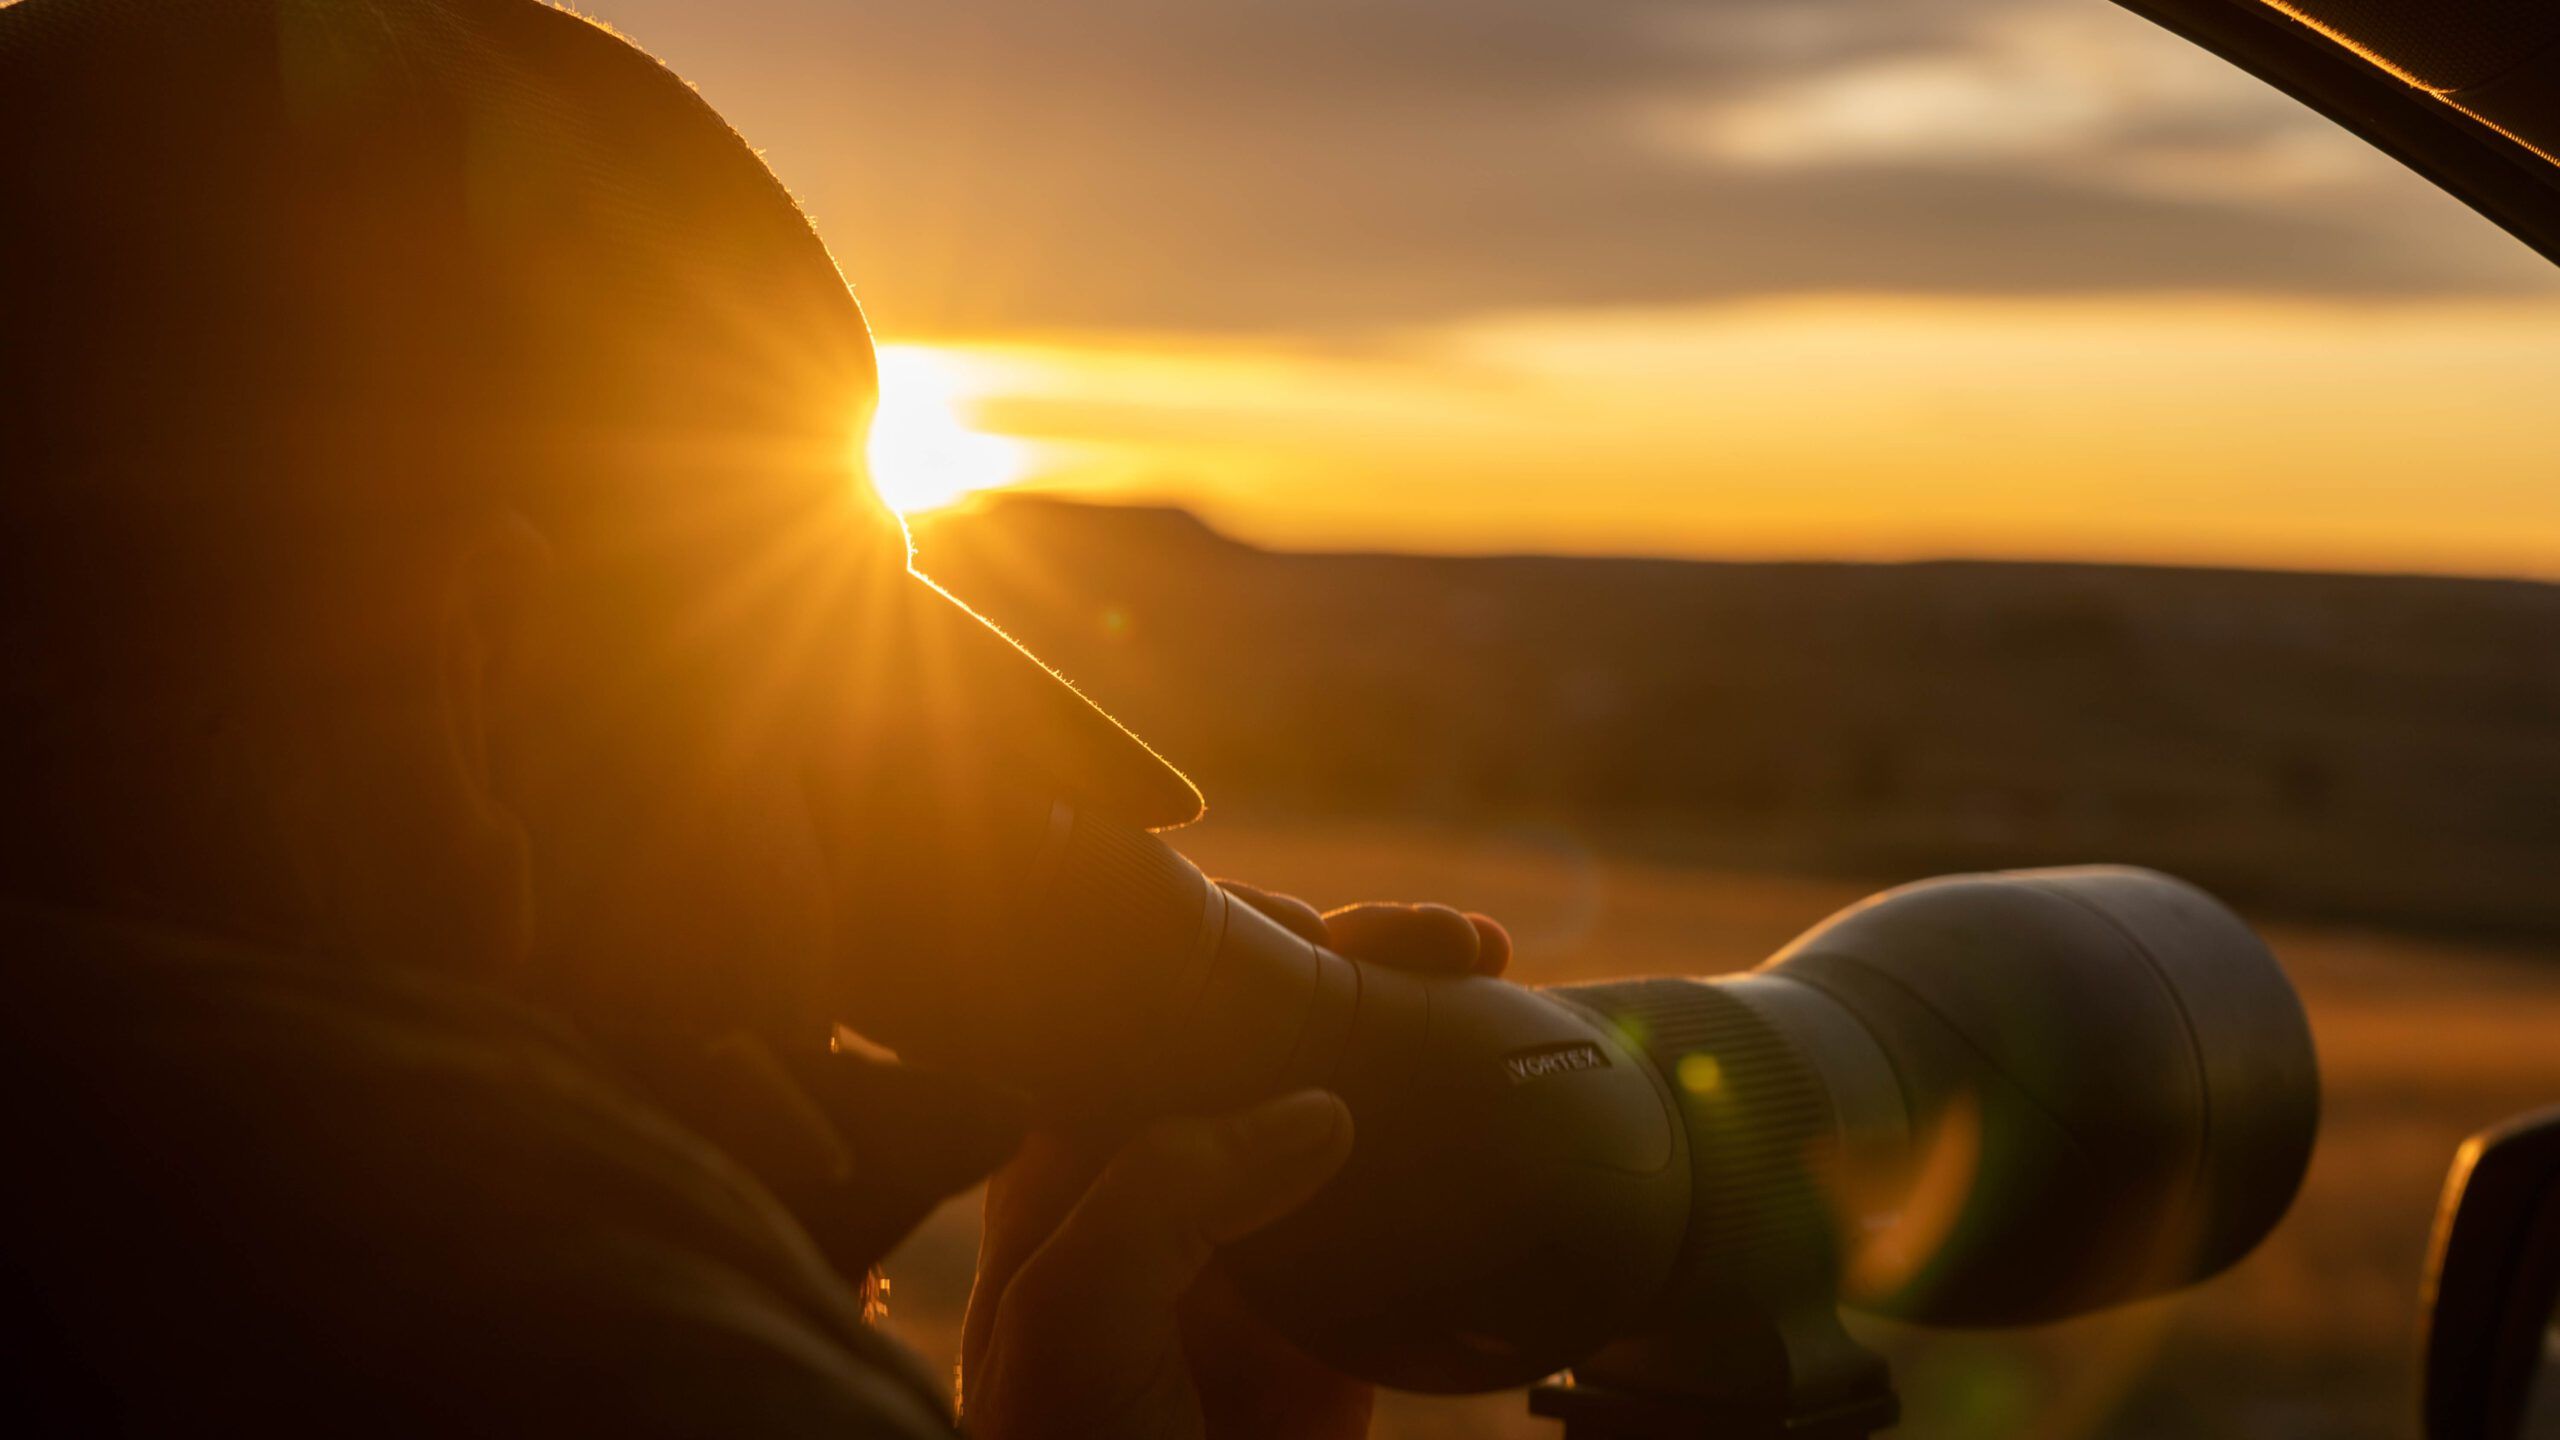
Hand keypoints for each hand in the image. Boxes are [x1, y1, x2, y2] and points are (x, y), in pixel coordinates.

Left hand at [958, 887, 1509, 1439]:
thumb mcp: (1072, 1322)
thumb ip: (1164, 1192)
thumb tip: (1315, 1105)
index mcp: (1066, 1175)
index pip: (1142, 1014)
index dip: (1220, 946)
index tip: (1308, 918)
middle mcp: (1161, 1185)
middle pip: (1253, 1030)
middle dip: (1337, 958)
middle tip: (1430, 937)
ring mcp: (1258, 1238)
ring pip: (1337, 1084)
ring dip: (1406, 1009)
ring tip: (1481, 958)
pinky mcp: (1340, 1302)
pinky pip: (1405, 1184)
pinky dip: (1455, 1112)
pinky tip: (1501, 1047)